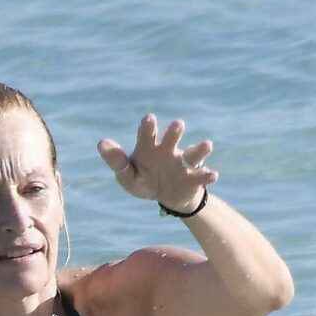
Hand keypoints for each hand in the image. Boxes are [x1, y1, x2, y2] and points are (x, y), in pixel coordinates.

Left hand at [98, 114, 217, 212]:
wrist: (166, 196)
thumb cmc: (144, 180)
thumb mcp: (128, 176)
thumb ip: (117, 162)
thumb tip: (101, 143)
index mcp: (149, 147)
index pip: (147, 134)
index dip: (148, 127)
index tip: (149, 119)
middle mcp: (168, 150)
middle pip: (172, 137)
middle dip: (175, 132)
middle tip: (178, 125)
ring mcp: (183, 163)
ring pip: (193, 153)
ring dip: (200, 149)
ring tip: (207, 145)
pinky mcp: (194, 178)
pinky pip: (202, 176)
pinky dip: (208, 175)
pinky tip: (213, 175)